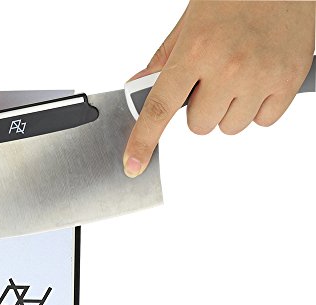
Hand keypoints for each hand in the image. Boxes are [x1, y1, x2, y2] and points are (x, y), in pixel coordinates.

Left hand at [123, 1, 315, 177]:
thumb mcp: (190, 21)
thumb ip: (163, 59)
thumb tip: (139, 86)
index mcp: (195, 50)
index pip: (160, 108)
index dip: (143, 141)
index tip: (133, 164)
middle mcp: (227, 66)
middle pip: (198, 127)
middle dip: (200, 110)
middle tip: (211, 80)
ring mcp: (260, 76)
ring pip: (229, 128)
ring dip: (228, 111)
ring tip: (238, 76)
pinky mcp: (289, 80)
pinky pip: (263, 122)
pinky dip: (258, 108)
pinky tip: (259, 80)